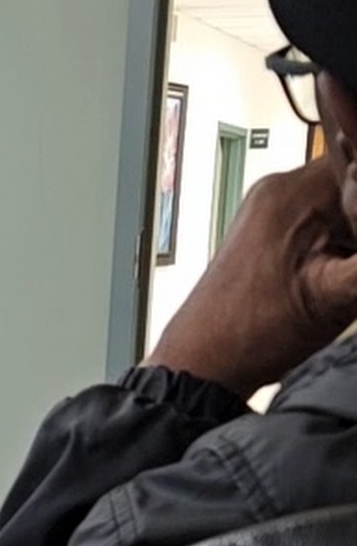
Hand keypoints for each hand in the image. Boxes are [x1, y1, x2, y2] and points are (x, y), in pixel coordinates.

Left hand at [150, 156, 356, 396]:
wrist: (204, 362)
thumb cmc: (255, 334)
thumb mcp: (341, 294)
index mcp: (292, 193)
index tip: (354, 254)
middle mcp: (276, 190)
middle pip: (355, 183)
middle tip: (345, 268)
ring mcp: (266, 209)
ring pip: (341, 203)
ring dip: (351, 236)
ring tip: (334, 276)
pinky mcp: (264, 231)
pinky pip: (318, 221)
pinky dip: (333, 244)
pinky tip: (322, 277)